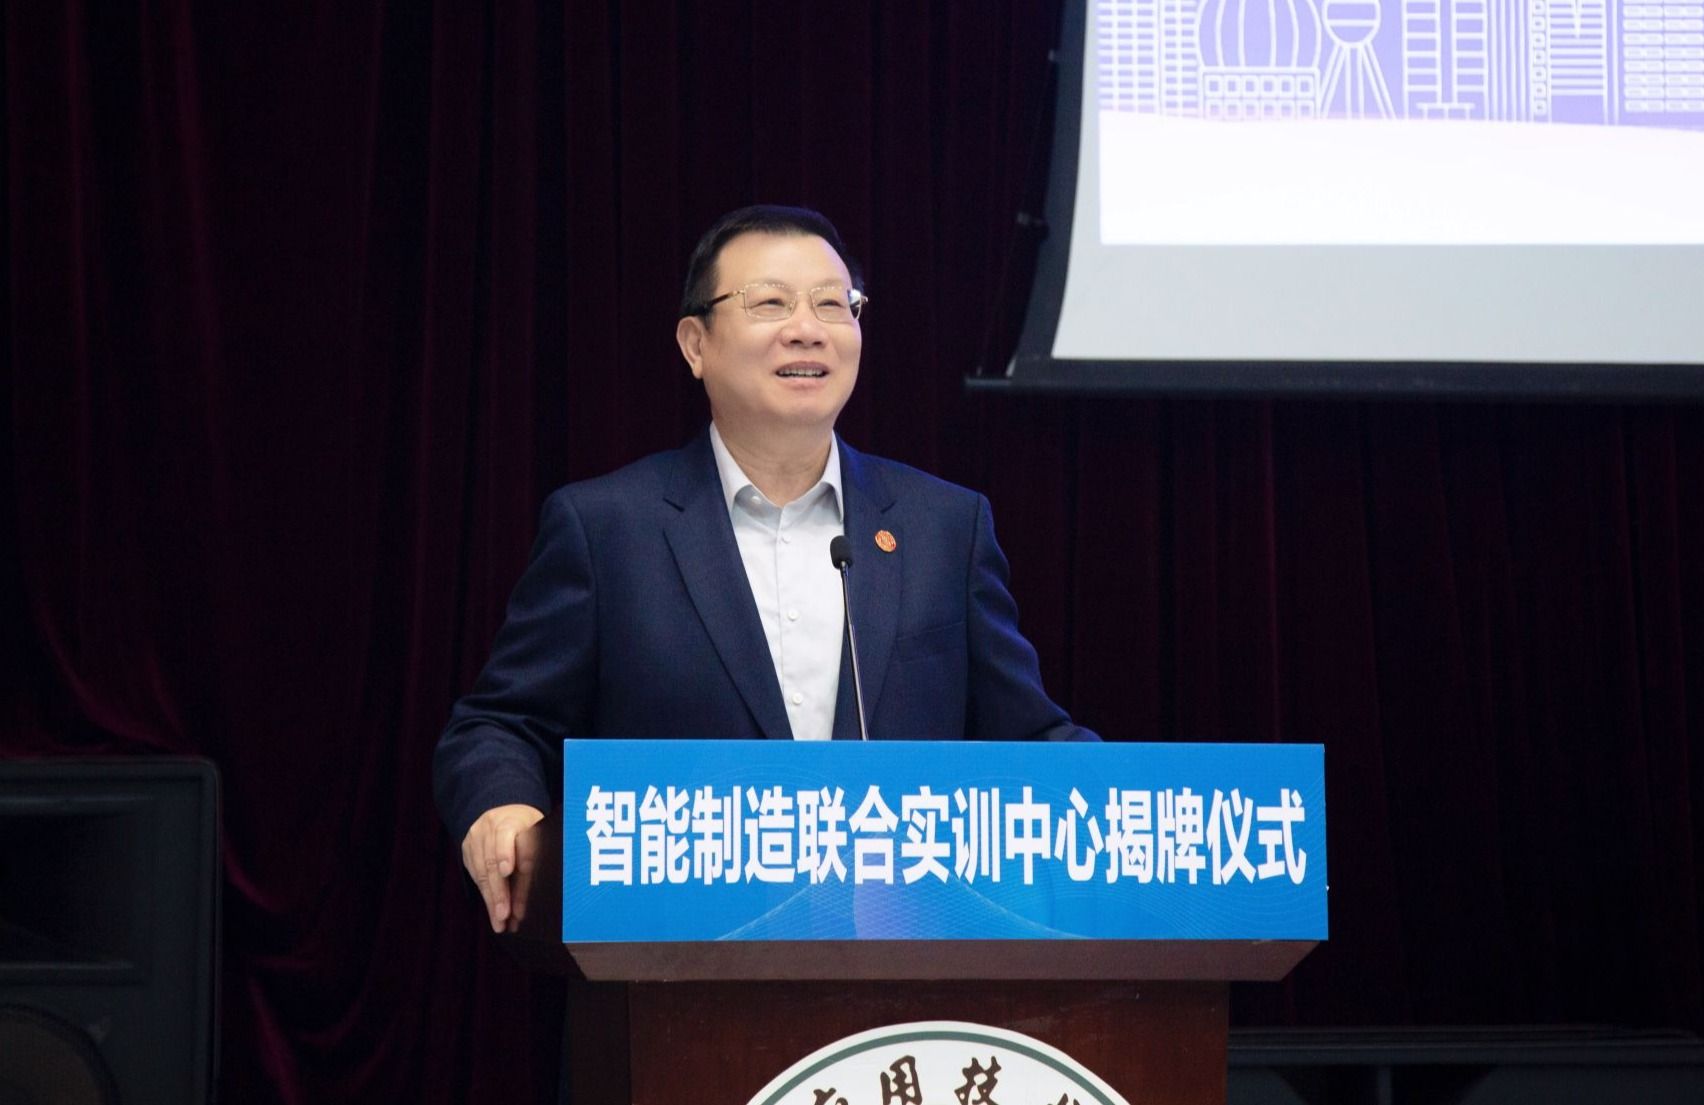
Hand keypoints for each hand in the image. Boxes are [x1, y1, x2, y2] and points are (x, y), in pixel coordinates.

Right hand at [460, 803, 545, 932]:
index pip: (505, 836)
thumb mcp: (537, 834)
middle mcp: (489, 827)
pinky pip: (475, 875)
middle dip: (499, 891)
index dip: (505, 853)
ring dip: (491, 900)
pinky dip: (485, 895)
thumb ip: (533, 857)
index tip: (508, 871)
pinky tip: (493, 910)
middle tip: (504, 915)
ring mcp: (475, 838)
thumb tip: (533, 894)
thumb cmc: (527, 827)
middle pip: (491, 861)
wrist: (502, 810)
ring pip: (481, 873)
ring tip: (500, 922)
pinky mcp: (467, 850)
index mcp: (511, 819)